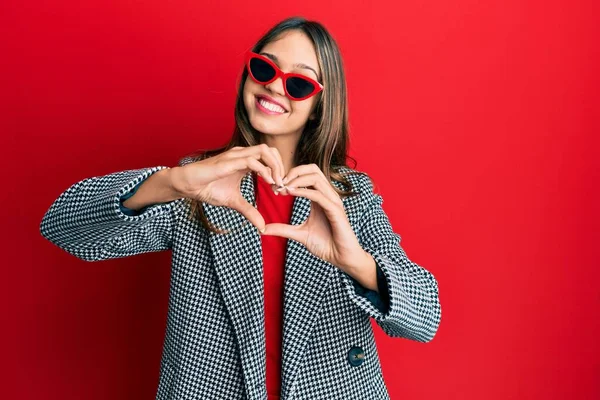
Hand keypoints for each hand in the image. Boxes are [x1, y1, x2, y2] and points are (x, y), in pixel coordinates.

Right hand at [169, 144, 286, 231]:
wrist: (188, 185)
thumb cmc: (208, 188)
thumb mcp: (234, 202)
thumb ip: (249, 211)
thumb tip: (262, 227)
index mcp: (244, 161)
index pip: (269, 157)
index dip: (279, 171)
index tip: (280, 189)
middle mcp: (242, 154)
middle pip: (270, 150)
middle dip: (281, 166)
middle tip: (282, 185)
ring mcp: (235, 156)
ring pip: (264, 151)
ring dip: (275, 166)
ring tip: (277, 184)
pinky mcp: (228, 162)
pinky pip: (251, 161)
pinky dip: (264, 170)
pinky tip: (267, 182)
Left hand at [260, 163, 364, 272]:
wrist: (342, 258)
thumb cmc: (326, 245)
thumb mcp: (299, 234)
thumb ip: (283, 229)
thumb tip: (264, 229)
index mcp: (320, 197)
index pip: (307, 175)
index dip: (289, 177)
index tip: (274, 188)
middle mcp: (328, 195)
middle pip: (312, 169)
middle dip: (293, 172)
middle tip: (278, 183)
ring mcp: (333, 201)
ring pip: (316, 177)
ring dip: (296, 179)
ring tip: (282, 187)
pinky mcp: (336, 210)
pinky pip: (318, 195)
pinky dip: (303, 191)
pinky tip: (290, 193)